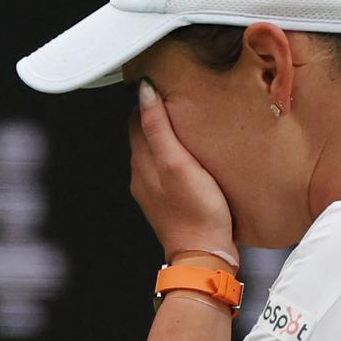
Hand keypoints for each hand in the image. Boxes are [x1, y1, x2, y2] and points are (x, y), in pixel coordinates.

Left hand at [128, 79, 237, 263]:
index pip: (136, 120)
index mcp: (141, 163)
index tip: (164, 85)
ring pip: (156, 154)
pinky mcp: (170, 203)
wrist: (205, 255)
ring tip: (190, 125)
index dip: (148, 100)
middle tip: (179, 100)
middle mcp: (142, 177)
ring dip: (169, 138)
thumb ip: (158, 127)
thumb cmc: (196, 212)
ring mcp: (155, 192)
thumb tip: (144, 93)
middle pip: (145, 136)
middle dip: (158, 117)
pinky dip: (177, 158)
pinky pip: (168, 171)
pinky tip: (195, 158)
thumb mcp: (177, 163)